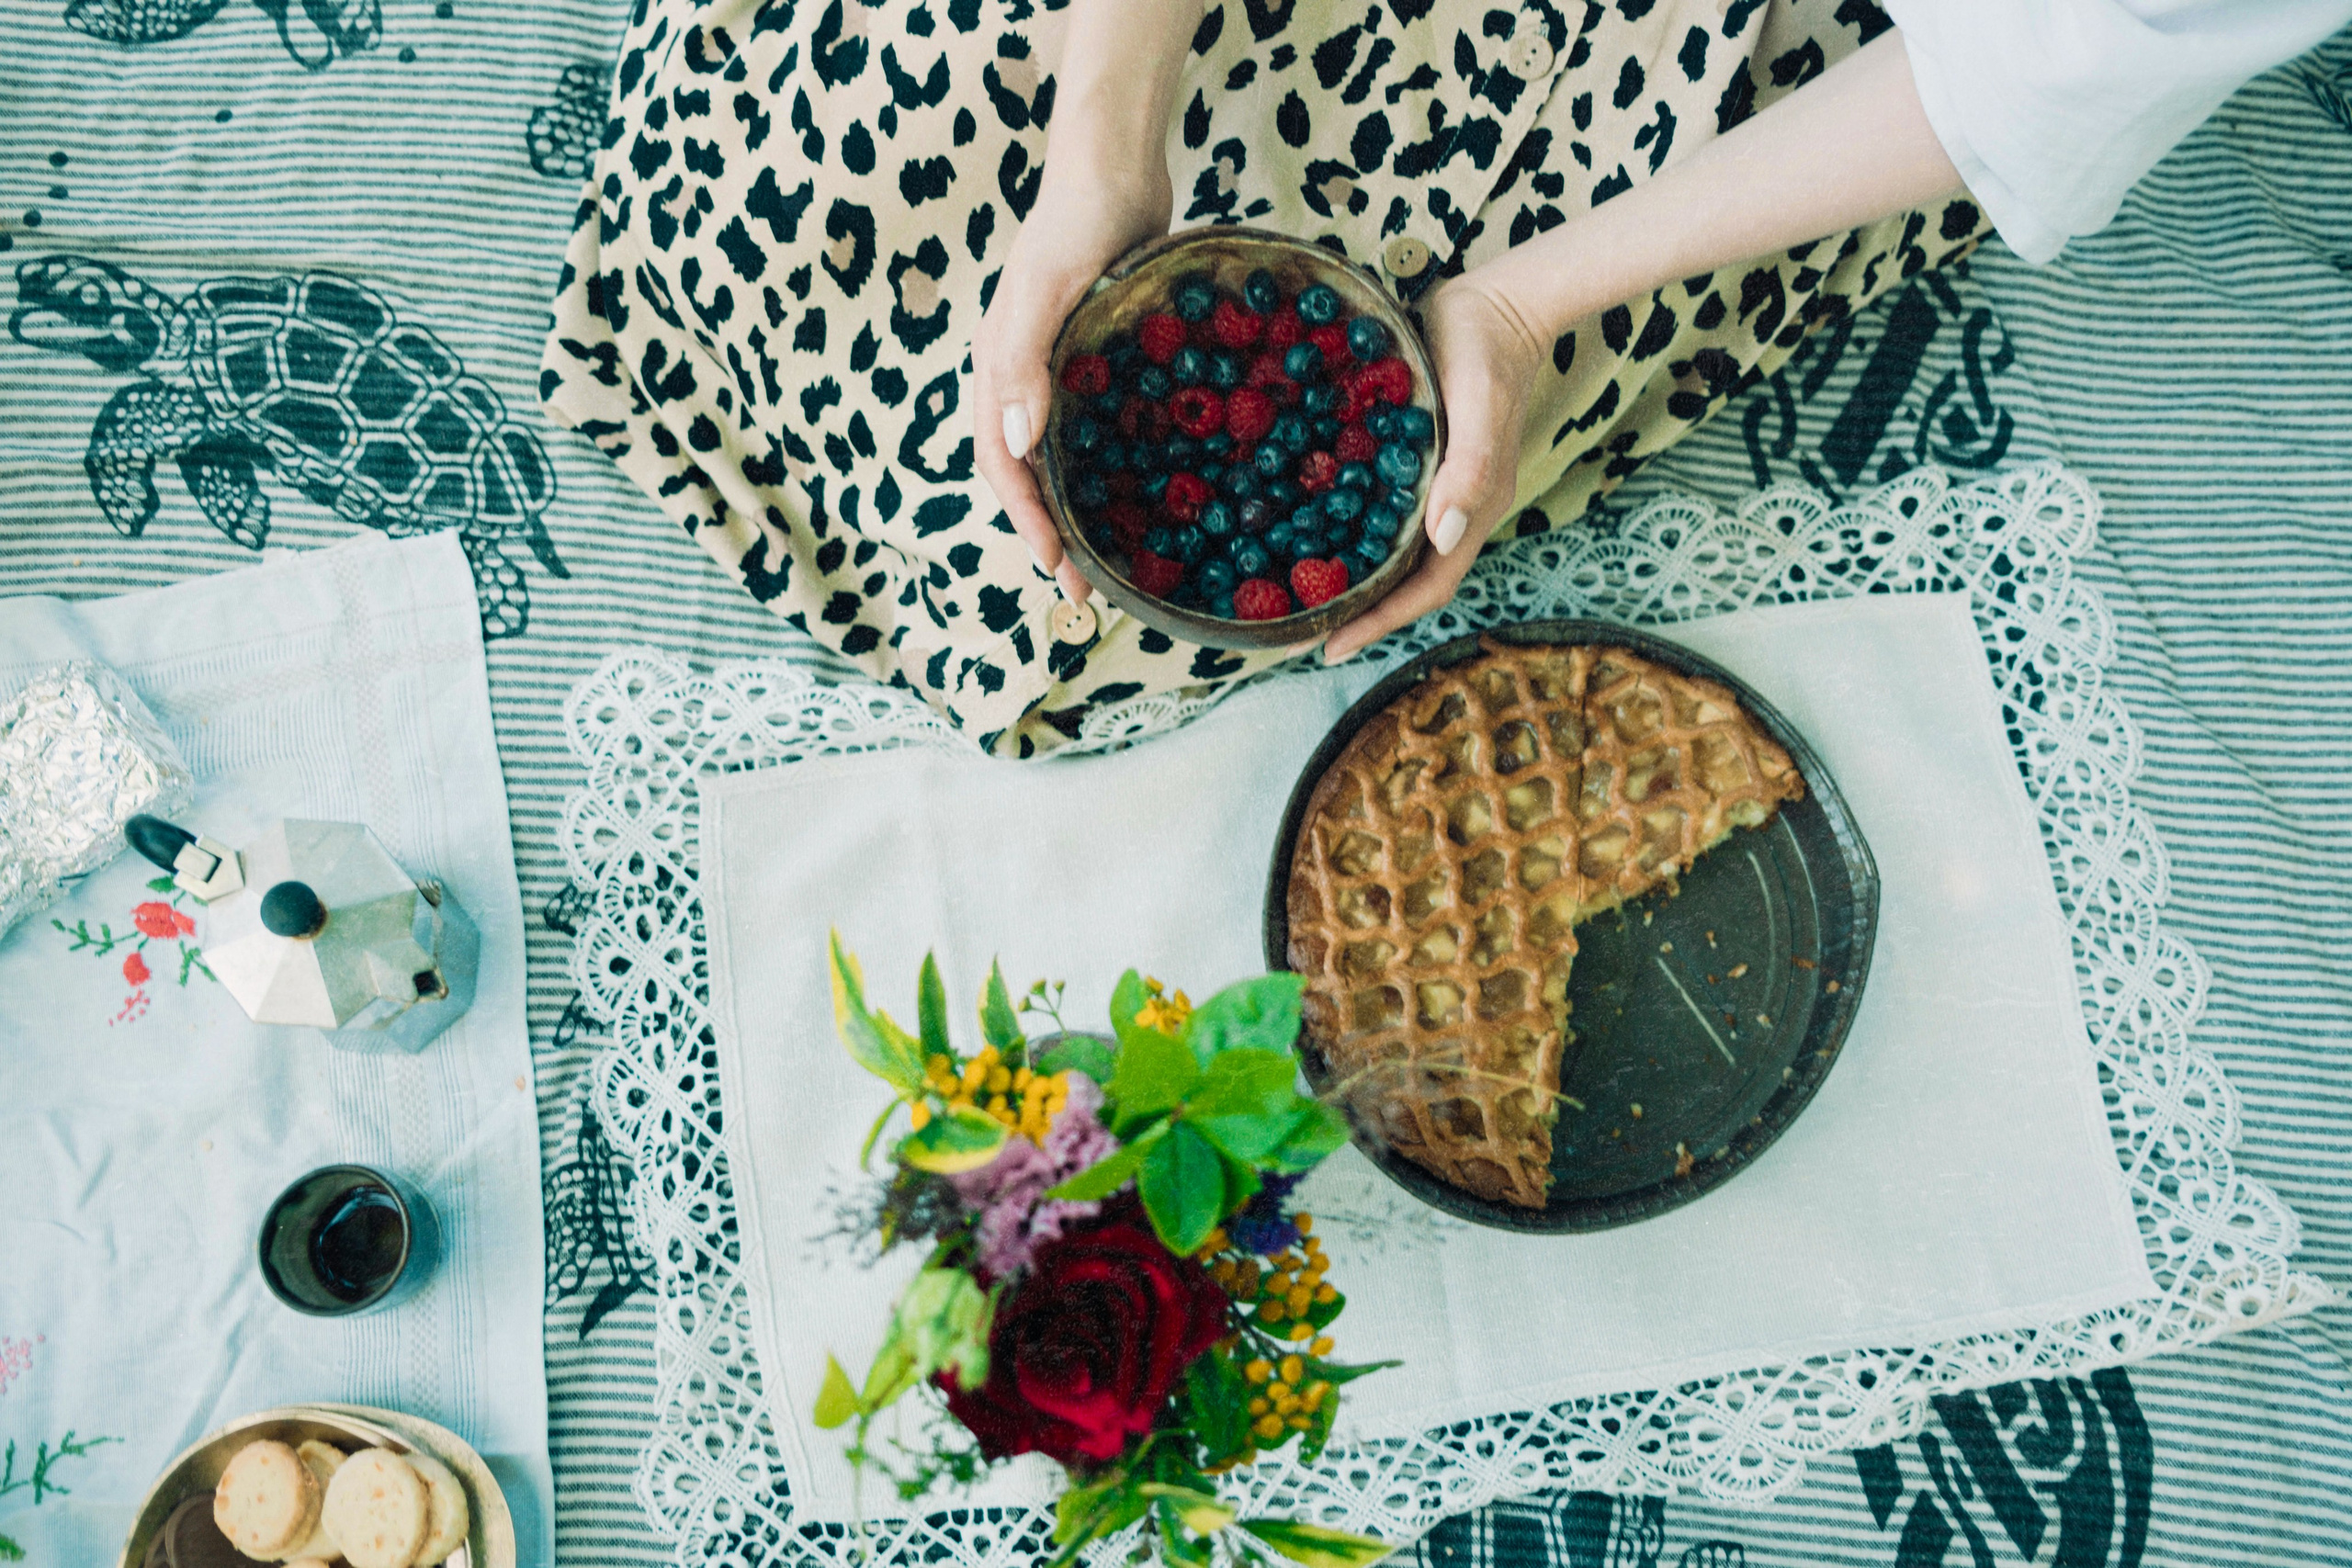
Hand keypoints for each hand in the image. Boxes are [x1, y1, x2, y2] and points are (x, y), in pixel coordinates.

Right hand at [972, 166, 1172, 604]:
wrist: (1115, 166)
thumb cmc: (1076, 223)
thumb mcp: (1046, 292)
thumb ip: (1025, 364)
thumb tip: (1017, 448)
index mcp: (998, 371)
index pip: (1001, 464)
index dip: (1026, 520)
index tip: (1058, 567)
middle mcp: (1023, 378)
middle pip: (1026, 473)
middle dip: (1051, 532)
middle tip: (1088, 588)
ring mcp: (1060, 369)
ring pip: (1062, 455)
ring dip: (1081, 506)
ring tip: (1114, 553)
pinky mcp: (1098, 357)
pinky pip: (1099, 424)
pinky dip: (1115, 463)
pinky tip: (1151, 488)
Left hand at [1323, 271, 1544, 661]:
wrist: (1498, 301)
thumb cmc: (1487, 349)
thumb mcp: (1480, 401)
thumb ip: (1470, 468)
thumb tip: (1443, 536)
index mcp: (1471, 509)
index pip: (1427, 587)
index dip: (1380, 622)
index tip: (1328, 646)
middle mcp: (1452, 510)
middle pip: (1405, 583)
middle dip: (1356, 614)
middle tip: (1296, 633)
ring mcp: (1436, 489)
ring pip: (1392, 553)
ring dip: (1351, 579)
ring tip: (1294, 595)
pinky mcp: (1417, 463)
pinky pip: (1381, 513)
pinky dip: (1348, 533)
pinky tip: (1306, 530)